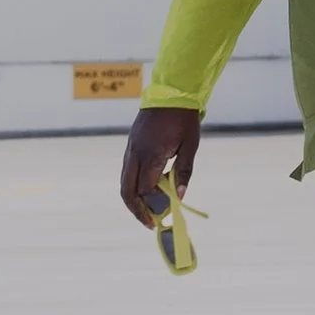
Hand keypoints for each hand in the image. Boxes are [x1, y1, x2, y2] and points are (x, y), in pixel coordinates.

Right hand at [120, 105, 201, 227]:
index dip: (154, 205)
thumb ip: (183, 172)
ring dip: (134, 200)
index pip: (146, 190)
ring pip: (124, 182)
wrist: (171, 92)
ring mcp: (131, 149)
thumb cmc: (184, 119)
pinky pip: (127, 171)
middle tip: (150, 223)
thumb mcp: (190, 146)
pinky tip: (147, 191)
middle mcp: (136, 154)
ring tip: (148, 212)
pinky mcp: (131, 145)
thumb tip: (180, 197)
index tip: (165, 215)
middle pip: (127, 190)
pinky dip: (134, 186)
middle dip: (137, 210)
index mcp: (151, 154)